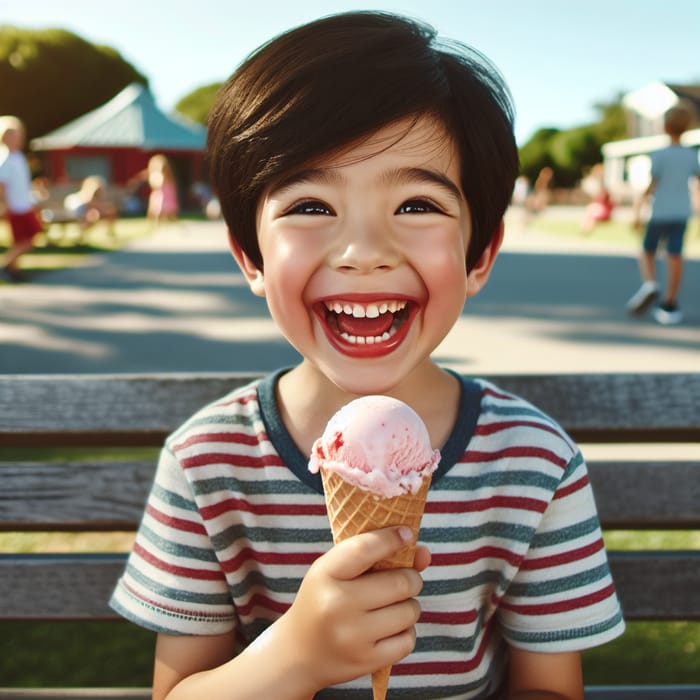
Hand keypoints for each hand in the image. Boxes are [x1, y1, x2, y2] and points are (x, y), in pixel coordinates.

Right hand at [274, 526, 425, 694]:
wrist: (298, 652)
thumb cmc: (324, 599)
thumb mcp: (336, 570)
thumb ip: (377, 556)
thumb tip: (425, 554)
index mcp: (326, 574)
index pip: (365, 548)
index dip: (392, 539)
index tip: (407, 534)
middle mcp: (336, 604)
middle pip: (400, 582)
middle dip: (411, 578)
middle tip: (404, 580)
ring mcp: (351, 636)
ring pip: (409, 611)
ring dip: (409, 605)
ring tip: (392, 606)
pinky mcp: (365, 661)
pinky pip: (408, 640)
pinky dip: (406, 631)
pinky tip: (389, 629)